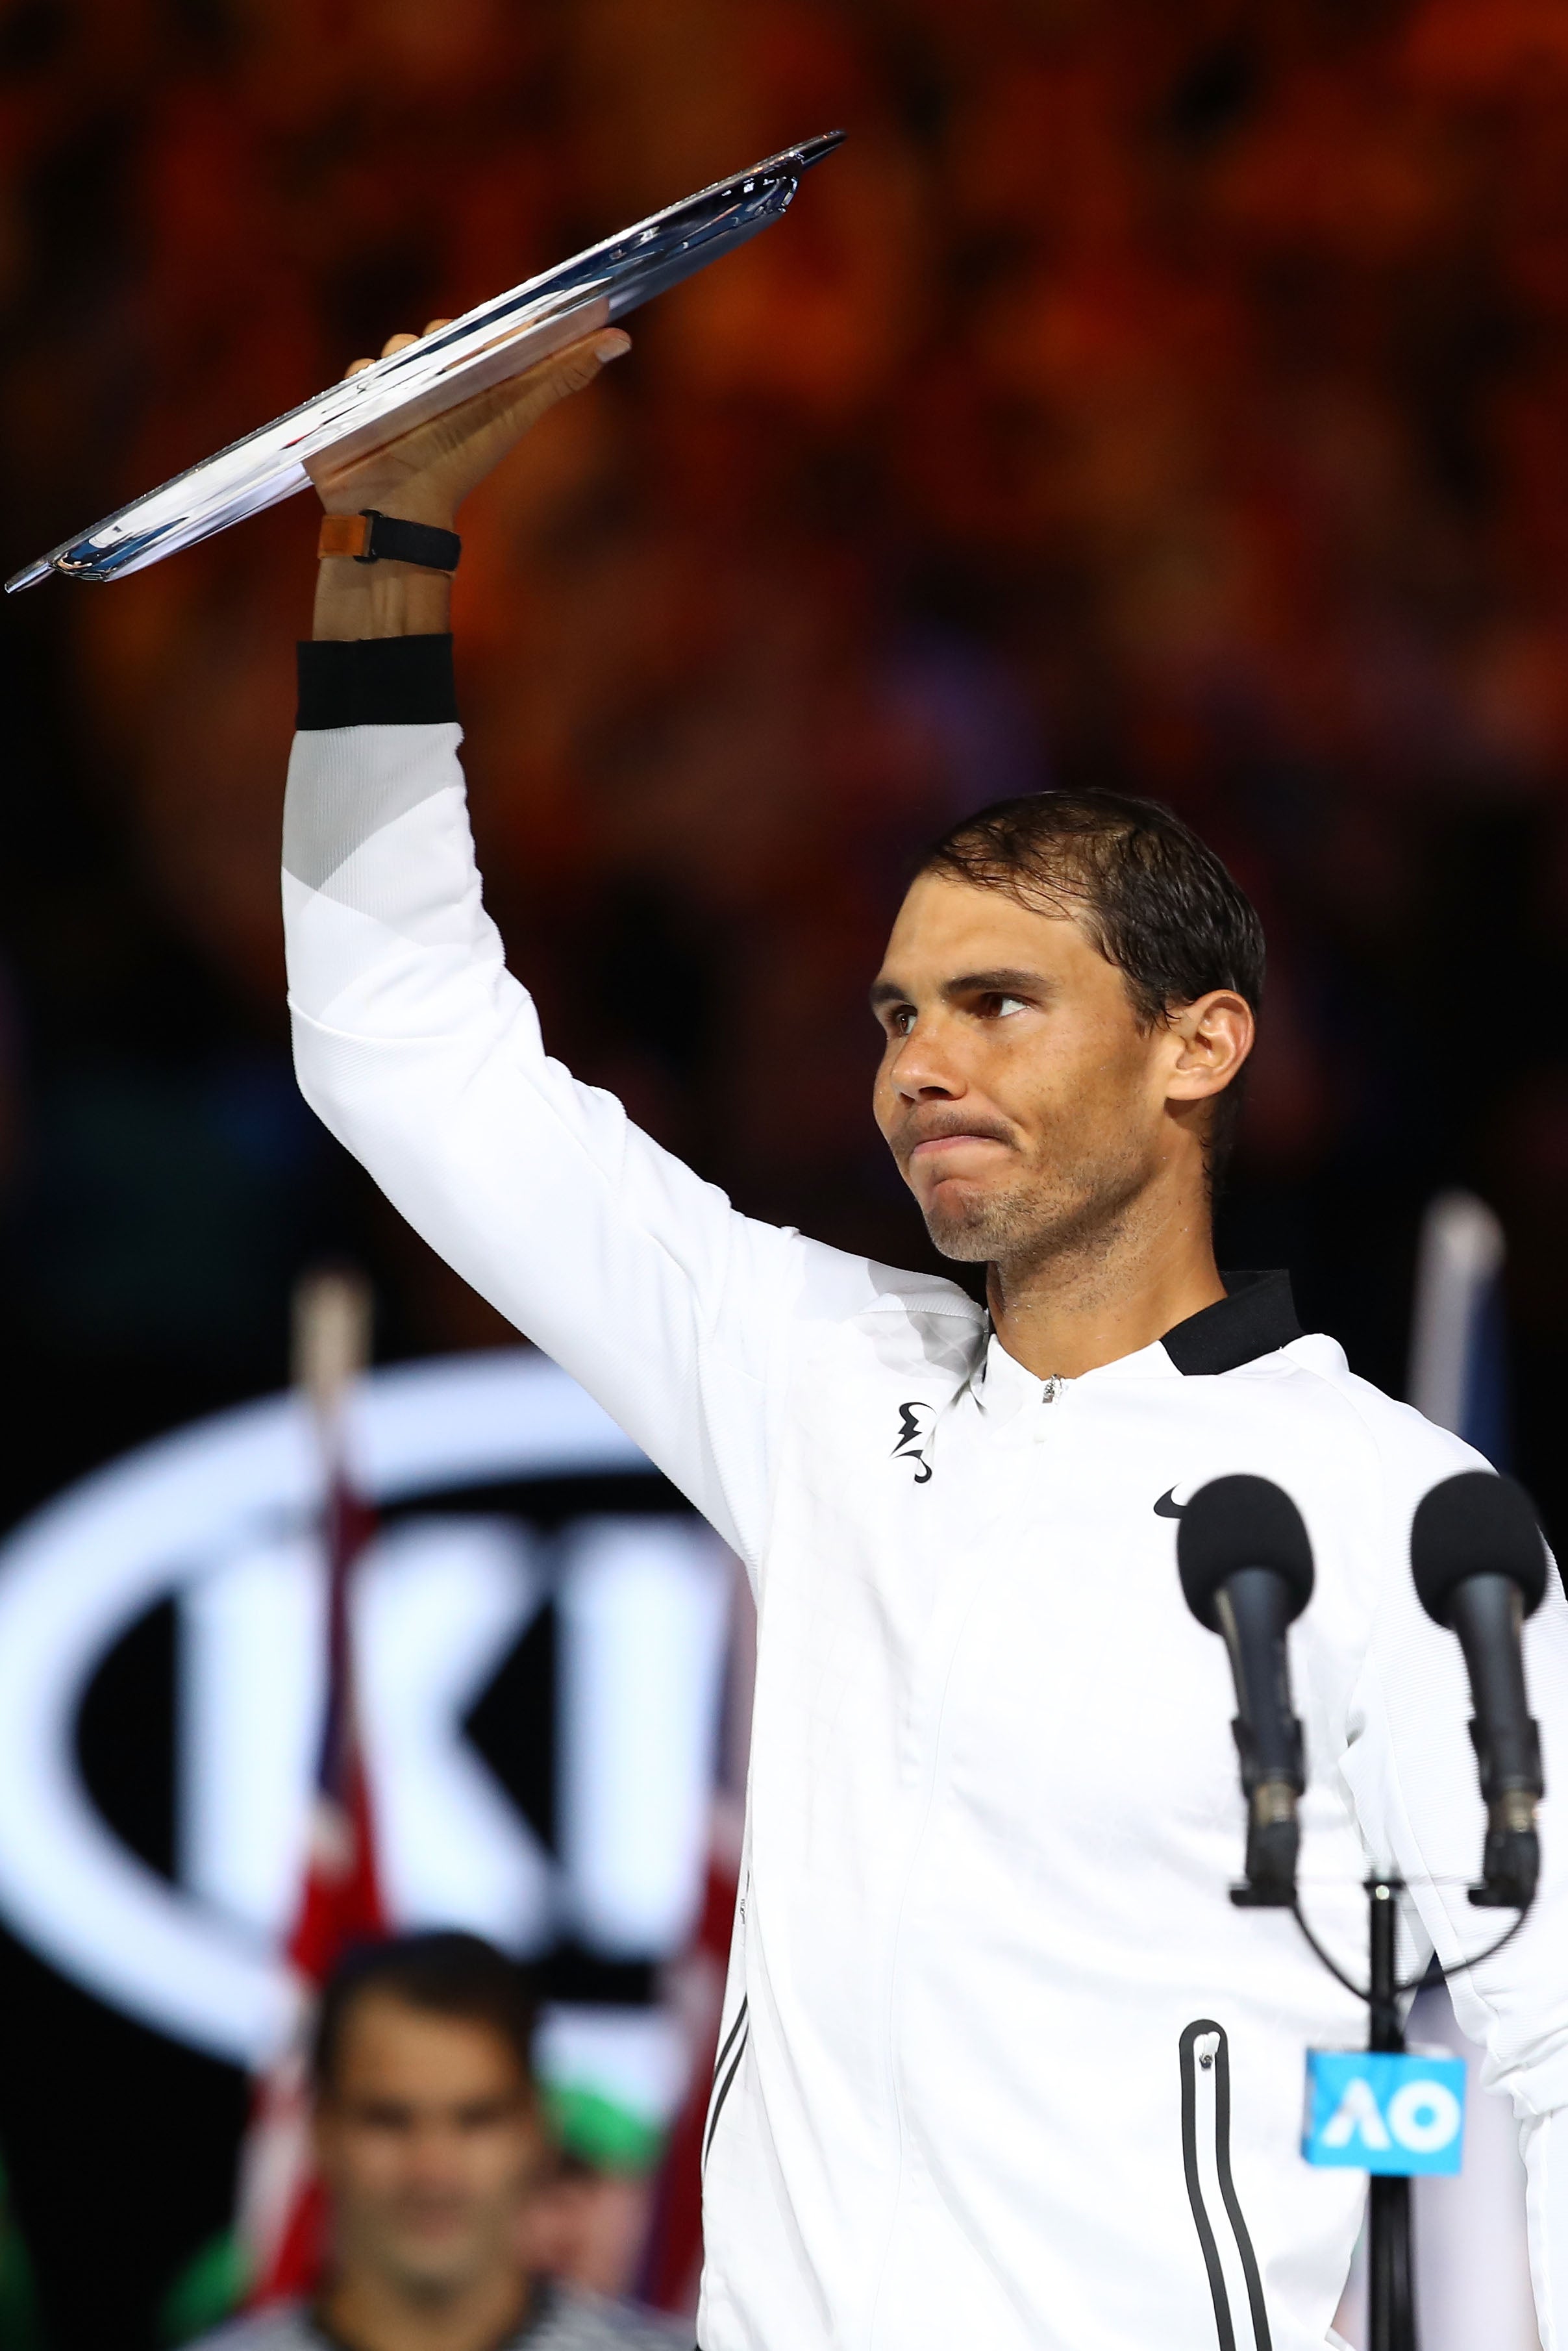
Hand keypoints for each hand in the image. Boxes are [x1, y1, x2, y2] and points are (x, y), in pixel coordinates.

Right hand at [308, 320, 629, 640]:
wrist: (405, 511)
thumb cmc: (462, 462)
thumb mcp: (516, 409)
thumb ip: (563, 373)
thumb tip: (621, 337)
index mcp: (477, 377)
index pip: (484, 328)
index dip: (490, 322)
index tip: (495, 327)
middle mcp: (439, 379)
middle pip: (435, 333)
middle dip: (438, 339)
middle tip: (449, 362)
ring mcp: (398, 389)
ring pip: (396, 347)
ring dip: (401, 359)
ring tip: (412, 394)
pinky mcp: (360, 403)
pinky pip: (360, 371)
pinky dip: (367, 380)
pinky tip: (378, 405)